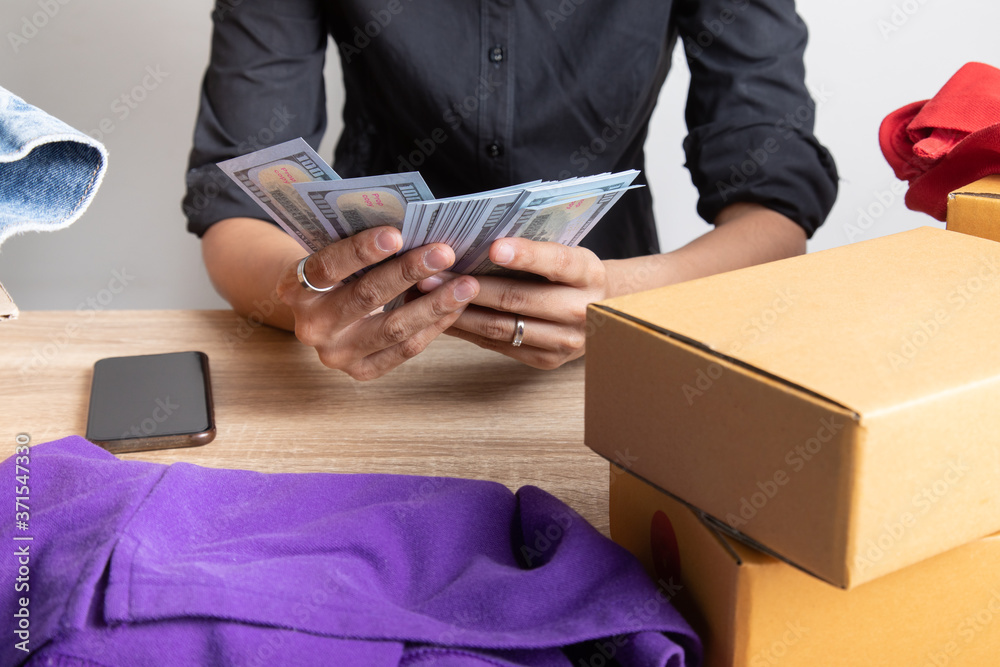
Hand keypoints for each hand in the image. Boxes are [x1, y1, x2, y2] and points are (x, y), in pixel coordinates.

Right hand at [276, 226, 479, 379]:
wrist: (316, 315)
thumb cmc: (334, 274)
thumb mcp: (331, 254)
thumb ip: (359, 247)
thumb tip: (414, 227)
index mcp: (294, 288)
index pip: (328, 267)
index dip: (361, 251)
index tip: (396, 234)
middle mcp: (312, 325)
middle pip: (366, 297)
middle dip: (409, 272)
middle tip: (444, 252)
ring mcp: (336, 354)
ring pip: (393, 329)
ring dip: (434, 304)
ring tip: (466, 285)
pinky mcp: (361, 371)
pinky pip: (404, 349)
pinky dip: (433, 327)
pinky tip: (455, 307)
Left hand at [419, 238, 608, 369]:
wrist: (604, 312)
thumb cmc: (571, 275)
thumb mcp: (567, 252)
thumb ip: (533, 248)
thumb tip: (476, 238)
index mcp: (589, 273)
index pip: (556, 262)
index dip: (525, 255)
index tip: (492, 247)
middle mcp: (582, 310)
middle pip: (518, 298)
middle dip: (469, 286)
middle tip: (432, 274)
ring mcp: (565, 341)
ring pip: (502, 326)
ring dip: (459, 311)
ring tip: (427, 296)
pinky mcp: (547, 360)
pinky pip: (498, 344)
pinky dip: (467, 330)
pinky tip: (442, 316)